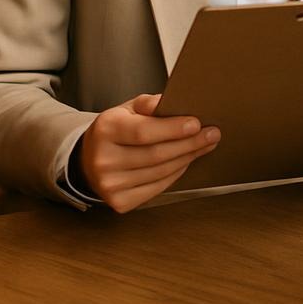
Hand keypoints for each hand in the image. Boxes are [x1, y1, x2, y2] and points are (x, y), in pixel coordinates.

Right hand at [77, 93, 219, 212]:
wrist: (90, 159)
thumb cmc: (117, 129)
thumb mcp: (128, 108)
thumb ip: (148, 103)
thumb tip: (169, 101)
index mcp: (106, 130)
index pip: (143, 131)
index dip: (173, 129)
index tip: (197, 124)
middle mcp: (104, 160)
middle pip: (156, 154)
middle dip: (189, 144)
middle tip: (213, 134)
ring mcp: (109, 184)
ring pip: (160, 172)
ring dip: (187, 158)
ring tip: (205, 145)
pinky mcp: (119, 202)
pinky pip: (157, 188)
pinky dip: (176, 174)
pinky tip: (186, 161)